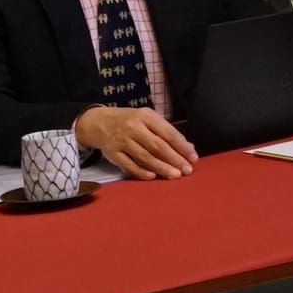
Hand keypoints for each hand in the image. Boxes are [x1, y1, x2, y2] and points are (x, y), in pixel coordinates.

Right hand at [74, 104, 197, 178]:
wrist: (99, 122)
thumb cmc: (130, 121)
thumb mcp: (147, 119)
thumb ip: (166, 132)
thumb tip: (188, 148)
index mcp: (145, 116)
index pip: (168, 132)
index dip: (182, 146)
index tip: (193, 157)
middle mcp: (133, 127)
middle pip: (157, 146)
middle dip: (174, 159)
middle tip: (187, 170)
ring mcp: (121, 141)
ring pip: (144, 157)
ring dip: (161, 167)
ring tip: (175, 175)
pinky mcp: (112, 153)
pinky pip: (128, 165)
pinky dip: (141, 172)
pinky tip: (153, 177)